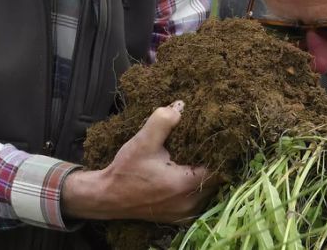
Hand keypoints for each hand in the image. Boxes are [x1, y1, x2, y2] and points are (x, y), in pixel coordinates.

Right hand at [62, 100, 216, 222]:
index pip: (219, 170)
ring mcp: (184, 214)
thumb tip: (180, 107)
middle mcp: (189, 204)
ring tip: (197, 158)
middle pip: (215, 183)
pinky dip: (195, 189)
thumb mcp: (143, 141)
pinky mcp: (177, 218)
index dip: (220, 154)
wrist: (107, 196)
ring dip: (204, 177)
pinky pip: (197, 202)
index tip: (215, 140)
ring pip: (207, 193)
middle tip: (206, 146)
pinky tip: (186, 174)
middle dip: (212, 164)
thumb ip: (162, 121)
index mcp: (185, 185)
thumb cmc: (126, 170)